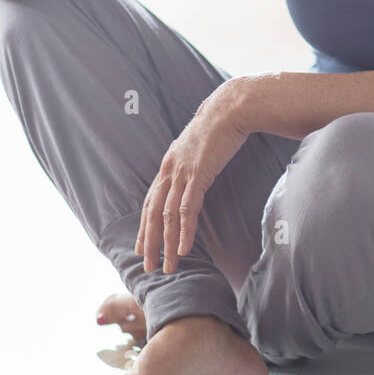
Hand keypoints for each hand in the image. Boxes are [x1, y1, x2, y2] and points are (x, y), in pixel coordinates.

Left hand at [135, 78, 251, 274]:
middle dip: (150, 242)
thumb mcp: (199, 144)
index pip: (151, 201)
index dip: (145, 226)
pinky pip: (187, 209)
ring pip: (167, 216)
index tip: (142, 247)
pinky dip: (184, 231)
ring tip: (168, 266)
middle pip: (153, 213)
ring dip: (167, 244)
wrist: (230, 107)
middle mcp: (169, 170)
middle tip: (149, 266)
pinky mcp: (198, 174)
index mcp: (168, 164)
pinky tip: (185, 249)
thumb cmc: (220, 124)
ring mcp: (182, 173)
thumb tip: (196, 171)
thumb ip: (193, 161)